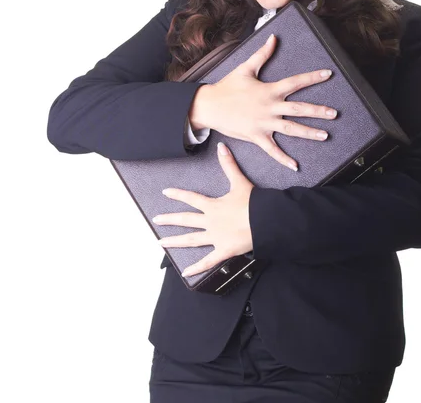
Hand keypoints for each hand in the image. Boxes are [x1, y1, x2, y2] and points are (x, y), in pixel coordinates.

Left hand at [153, 141, 253, 277]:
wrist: (265, 221)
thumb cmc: (254, 203)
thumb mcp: (239, 182)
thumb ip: (229, 165)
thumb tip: (222, 147)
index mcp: (212, 206)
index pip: (191, 198)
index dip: (177, 194)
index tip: (165, 192)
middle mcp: (210, 221)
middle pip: (185, 220)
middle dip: (169, 219)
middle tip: (156, 220)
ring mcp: (215, 237)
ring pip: (191, 240)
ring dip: (175, 241)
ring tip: (160, 242)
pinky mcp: (223, 251)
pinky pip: (207, 261)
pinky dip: (196, 268)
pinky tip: (185, 273)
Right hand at [202, 34, 337, 170]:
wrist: (209, 106)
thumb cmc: (227, 87)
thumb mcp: (245, 68)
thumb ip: (262, 54)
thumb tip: (273, 37)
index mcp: (269, 90)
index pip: (296, 82)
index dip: (313, 77)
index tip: (328, 74)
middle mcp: (270, 107)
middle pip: (299, 109)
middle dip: (318, 111)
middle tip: (334, 114)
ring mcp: (264, 123)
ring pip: (291, 129)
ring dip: (309, 133)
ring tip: (325, 135)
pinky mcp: (256, 136)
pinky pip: (272, 149)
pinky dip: (284, 159)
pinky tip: (296, 166)